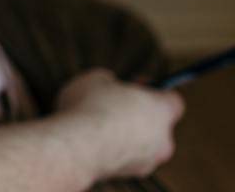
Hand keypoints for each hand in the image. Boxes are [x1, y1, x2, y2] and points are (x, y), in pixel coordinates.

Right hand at [54, 68, 183, 181]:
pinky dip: (113, 150)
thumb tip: (108, 85)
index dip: (154, 91)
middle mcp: (164, 140)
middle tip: (113, 105)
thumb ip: (111, 81)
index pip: (173, 99)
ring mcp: (148, 161)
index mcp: (162, 111)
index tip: (136, 85)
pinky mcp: (128, 174)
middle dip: (138, 115)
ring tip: (97, 125)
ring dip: (125, 135)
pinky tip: (92, 142)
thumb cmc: (90, 109)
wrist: (78, 147)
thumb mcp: (96, 78)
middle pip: (158, 124)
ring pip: (142, 144)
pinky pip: (125, 158)